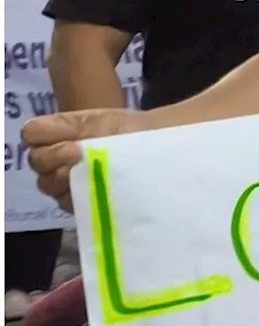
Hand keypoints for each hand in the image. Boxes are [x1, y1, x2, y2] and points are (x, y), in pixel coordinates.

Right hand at [21, 109, 148, 212]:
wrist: (158, 149)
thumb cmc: (130, 132)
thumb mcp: (99, 121)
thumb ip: (68, 125)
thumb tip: (32, 132)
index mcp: (59, 136)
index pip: (32, 134)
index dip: (43, 137)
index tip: (68, 140)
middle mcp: (57, 160)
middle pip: (37, 161)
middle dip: (53, 157)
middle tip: (77, 153)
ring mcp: (68, 182)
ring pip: (48, 183)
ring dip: (64, 177)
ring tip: (88, 172)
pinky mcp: (83, 202)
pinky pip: (68, 203)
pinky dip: (77, 197)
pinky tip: (95, 191)